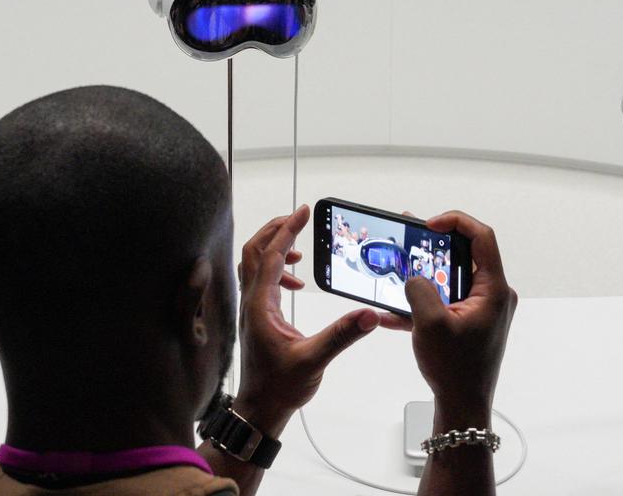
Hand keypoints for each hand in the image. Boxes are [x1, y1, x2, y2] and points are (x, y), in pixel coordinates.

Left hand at [233, 206, 380, 424]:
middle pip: (253, 251)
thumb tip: (369, 314)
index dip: (288, 231)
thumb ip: (342, 335)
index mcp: (261, 305)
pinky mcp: (258, 317)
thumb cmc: (280, 388)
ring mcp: (253, 309)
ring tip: (302, 253)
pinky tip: (297, 284)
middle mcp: (252, 302)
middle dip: (274, 231)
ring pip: (254, 264)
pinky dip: (278, 271)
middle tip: (298, 220)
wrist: (260, 410)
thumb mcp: (315, 359)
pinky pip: (261, 281)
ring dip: (274, 249)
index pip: (272, 256)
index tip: (303, 212)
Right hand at [402, 211, 516, 419]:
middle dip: (433, 246)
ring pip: (452, 278)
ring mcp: (481, 309)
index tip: (428, 225)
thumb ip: (420, 290)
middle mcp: (492, 295)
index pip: (482, 238)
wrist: (463, 407)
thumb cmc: (456, 371)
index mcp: (493, 290)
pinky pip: (446, 300)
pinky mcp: (469, 322)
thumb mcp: (431, 325)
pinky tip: (394, 310)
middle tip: (410, 240)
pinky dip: (424, 302)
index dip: (456, 222)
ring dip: (425, 274)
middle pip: (465, 255)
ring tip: (399, 267)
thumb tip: (415, 275)